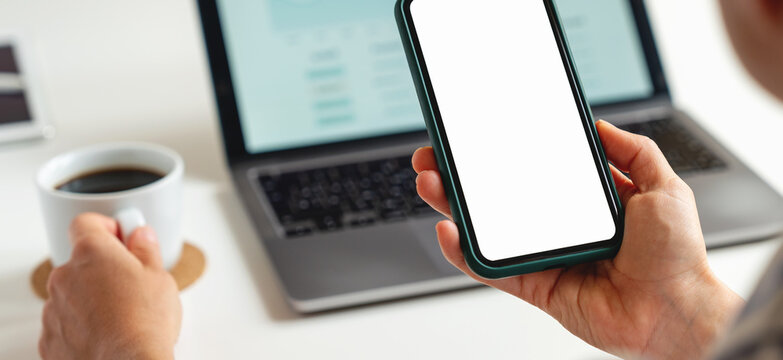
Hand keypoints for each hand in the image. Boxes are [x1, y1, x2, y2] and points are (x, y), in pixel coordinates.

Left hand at [39, 213, 180, 359]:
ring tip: (123, 314)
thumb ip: (146, 250)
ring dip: (92, 297)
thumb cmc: (144, 323)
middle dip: (104, 267)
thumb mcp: (160, 276)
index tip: (124, 238)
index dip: (108, 227)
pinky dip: (82, 324)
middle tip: (132, 282)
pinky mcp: (51, 337)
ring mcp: (54, 308)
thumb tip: (141, 237)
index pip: (87, 223)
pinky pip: (66, 322)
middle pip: (82, 260)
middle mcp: (65, 276)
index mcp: (91, 253)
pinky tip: (108, 332)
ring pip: (73, 292)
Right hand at [413, 120, 743, 358]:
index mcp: (582, 202)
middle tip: (434, 158)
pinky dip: (465, 254)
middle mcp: (558, 228)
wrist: (677, 311)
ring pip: (487, 231)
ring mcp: (543, 256)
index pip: (529, 171)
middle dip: (460, 177)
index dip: (499, 153)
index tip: (475, 134)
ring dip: (452, 207)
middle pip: (497, 198)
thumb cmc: (677, 256)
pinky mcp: (535, 287)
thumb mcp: (663, 185)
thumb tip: (599, 124)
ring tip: (431, 184)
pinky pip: (493, 270)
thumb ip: (634, 151)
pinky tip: (450, 230)